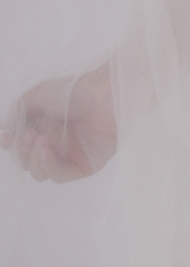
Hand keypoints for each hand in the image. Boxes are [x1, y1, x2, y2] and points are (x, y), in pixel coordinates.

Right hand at [1, 63, 116, 180]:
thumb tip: (4, 128)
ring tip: (40, 140)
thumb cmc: (72, 91)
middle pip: (26, 161)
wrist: (104, 96)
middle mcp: (54, 142)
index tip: (7, 137)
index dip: (10, 144)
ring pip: (40, 172)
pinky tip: (46, 151)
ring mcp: (69, 155)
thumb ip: (18, 111)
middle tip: (30, 134)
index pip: (19, 145)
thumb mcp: (37, 95)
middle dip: (22, 151)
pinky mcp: (84, 166)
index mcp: (43, 126)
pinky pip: (60, 176)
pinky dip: (49, 166)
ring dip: (33, 159)